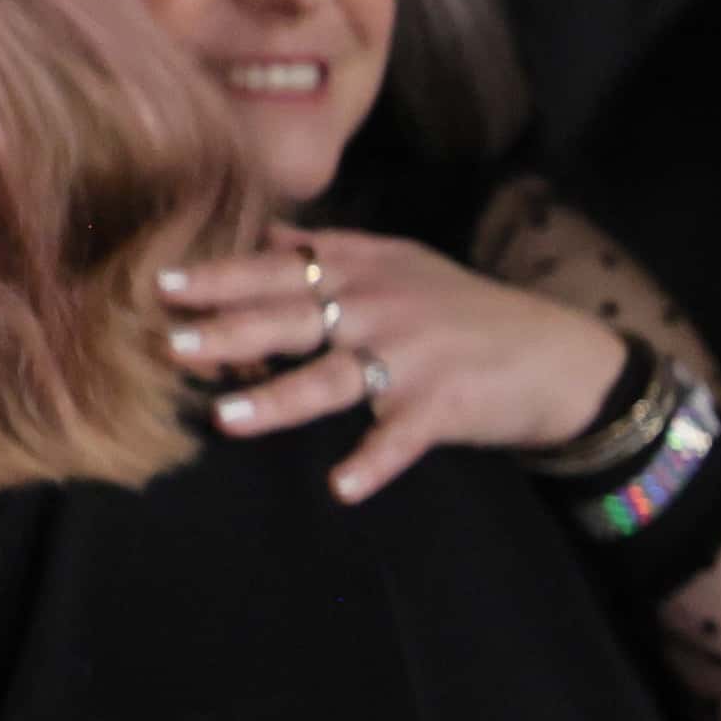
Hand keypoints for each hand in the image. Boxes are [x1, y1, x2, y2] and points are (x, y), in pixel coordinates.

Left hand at [162, 232, 649, 500]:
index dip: (221, 277)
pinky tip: (343, 487)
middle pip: (294, 319)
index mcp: (365, 272)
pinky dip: (374, 463)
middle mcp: (381, 308)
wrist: (557, 355)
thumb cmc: (469, 312)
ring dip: (280, 400)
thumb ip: (332, 250)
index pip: (280, 269)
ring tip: (227, 419)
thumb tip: (266, 233)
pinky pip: (400, 439)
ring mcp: (413, 358)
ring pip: (334, 379)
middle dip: (230, 333)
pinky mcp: (443, 406)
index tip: (163, 284)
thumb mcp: (403, 266)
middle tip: (172, 345)